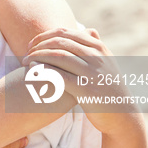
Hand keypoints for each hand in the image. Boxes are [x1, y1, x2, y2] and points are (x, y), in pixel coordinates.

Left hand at [23, 27, 138, 134]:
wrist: (122, 116)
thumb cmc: (109, 88)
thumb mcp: (108, 64)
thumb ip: (96, 47)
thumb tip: (90, 30)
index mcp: (98, 48)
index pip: (64, 33)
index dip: (43, 36)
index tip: (31, 44)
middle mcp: (97, 57)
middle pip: (59, 42)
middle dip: (37, 46)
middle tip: (25, 53)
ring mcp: (92, 73)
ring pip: (58, 56)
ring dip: (37, 57)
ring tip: (24, 62)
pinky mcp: (86, 90)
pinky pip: (60, 76)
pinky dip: (44, 71)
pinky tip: (33, 71)